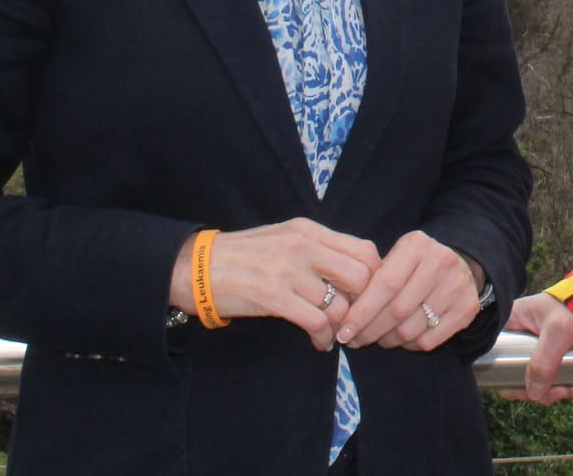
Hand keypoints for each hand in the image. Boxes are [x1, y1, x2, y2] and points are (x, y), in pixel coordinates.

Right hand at [169, 219, 381, 351]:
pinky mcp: (273, 296)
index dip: (375, 277)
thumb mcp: (284, 239)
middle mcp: (303, 246)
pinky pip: (316, 321)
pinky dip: (324, 337)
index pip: (364, 250)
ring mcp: (288, 270)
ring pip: (339, 303)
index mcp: (309, 231)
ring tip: (337, 335)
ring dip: (343, 326)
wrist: (196, 268)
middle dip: (365, 304)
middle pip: (361, 276)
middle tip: (358, 320)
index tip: (370, 297)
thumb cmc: (244, 256)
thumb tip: (355, 270)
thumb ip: (318, 250)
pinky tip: (319, 342)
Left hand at [335, 230, 480, 351]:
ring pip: (412, 329)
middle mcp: (440, 262)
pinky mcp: (467, 308)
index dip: (361, 312)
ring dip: (389, 341)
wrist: (460, 262)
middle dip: (370, 331)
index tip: (343, 332)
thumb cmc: (413, 264)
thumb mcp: (394, 258)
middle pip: (397, 310)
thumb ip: (371, 280)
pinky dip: (410, 345)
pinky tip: (403, 338)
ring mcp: (457, 285)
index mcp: (416, 245)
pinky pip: (429, 340)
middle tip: (355, 340)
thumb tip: (341, 317)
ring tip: (379, 338)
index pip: (385, 285)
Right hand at [502, 292, 572, 402]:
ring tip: (570, 389)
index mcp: (511, 322)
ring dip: (549, 391)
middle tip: (556, 392)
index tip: (525, 390)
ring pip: (531, 379)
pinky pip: (546, 378)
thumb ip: (543, 362)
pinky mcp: (549, 354)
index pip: (495, 355)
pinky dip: (558, 386)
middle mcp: (519, 335)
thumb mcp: (558, 333)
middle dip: (533, 390)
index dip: (505, 376)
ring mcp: (534, 346)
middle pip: (513, 373)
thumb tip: (533, 394)